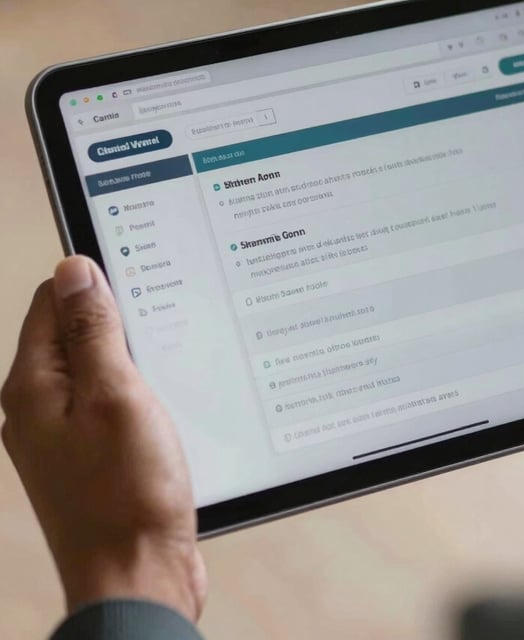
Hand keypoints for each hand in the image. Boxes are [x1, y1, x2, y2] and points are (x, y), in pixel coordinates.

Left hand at [1, 256, 206, 619]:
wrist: (138, 577)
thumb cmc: (128, 494)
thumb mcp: (116, 396)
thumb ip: (93, 331)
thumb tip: (74, 271)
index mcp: (33, 388)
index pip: (52, 302)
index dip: (95, 284)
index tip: (139, 284)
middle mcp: (38, 408)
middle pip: (73, 333)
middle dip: (117, 323)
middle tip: (160, 331)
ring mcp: (63, 435)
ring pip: (96, 368)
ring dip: (130, 359)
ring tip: (165, 368)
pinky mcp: (91, 454)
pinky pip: (108, 402)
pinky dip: (135, 392)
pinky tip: (162, 404)